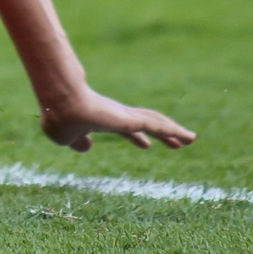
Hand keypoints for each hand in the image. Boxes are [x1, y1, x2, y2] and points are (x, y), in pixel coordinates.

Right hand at [40, 87, 195, 152]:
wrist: (64, 107)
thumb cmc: (61, 119)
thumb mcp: (67, 137)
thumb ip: (78, 142)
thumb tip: (86, 146)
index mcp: (102, 119)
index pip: (125, 127)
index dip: (137, 136)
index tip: (146, 144)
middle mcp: (117, 115)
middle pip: (146, 123)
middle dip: (162, 132)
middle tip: (178, 141)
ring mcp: (125, 115)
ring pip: (156, 123)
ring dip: (174, 131)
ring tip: (191, 138)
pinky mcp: (131, 119)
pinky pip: (158, 126)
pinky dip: (174, 131)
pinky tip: (187, 137)